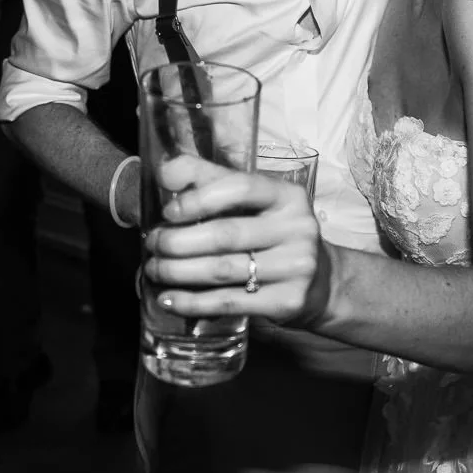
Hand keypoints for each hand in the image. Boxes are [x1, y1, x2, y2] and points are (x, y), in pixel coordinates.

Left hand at [144, 154, 328, 326]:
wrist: (320, 283)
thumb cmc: (272, 235)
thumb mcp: (253, 202)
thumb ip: (211, 179)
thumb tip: (165, 171)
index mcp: (288, 196)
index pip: (241, 187)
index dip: (199, 198)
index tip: (168, 212)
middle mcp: (298, 228)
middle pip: (225, 234)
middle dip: (177, 241)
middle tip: (152, 245)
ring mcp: (296, 267)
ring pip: (223, 270)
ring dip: (177, 271)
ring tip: (154, 270)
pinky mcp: (288, 301)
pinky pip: (229, 301)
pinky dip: (192, 302)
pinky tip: (169, 299)